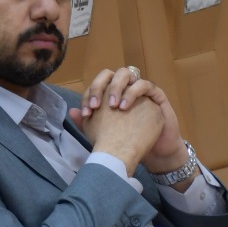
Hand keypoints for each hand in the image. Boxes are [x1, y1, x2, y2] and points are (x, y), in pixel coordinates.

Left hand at [68, 67, 185, 174]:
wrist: (154, 152)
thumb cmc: (129, 142)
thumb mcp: (104, 134)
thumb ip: (87, 124)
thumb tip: (72, 112)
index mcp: (111, 95)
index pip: (96, 86)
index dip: (88, 96)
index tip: (86, 113)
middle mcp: (125, 88)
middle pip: (109, 74)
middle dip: (99, 87)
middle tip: (96, 105)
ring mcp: (140, 89)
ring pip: (126, 73)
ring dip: (116, 87)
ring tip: (112, 106)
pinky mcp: (156, 94)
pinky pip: (145, 84)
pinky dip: (133, 92)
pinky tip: (125, 107)